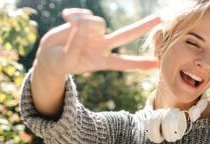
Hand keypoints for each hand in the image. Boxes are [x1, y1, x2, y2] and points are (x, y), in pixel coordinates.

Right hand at [36, 8, 159, 75]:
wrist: (48, 54)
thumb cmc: (59, 62)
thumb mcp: (66, 59)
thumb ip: (77, 43)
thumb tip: (88, 23)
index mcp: (101, 61)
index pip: (123, 63)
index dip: (139, 63)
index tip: (157, 64)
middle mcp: (101, 45)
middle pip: (126, 34)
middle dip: (142, 26)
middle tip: (161, 18)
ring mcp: (95, 32)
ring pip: (97, 22)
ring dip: (81, 24)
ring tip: (68, 27)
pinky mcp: (85, 20)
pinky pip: (82, 14)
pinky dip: (72, 16)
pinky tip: (65, 18)